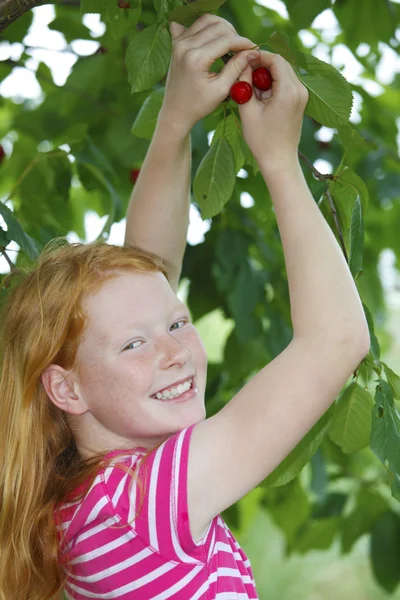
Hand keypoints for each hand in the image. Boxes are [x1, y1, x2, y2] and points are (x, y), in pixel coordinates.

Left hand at [157, 13, 258, 135]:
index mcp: (196, 59)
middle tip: (242, 49)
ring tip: (230, 43)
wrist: (175, 112)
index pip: (226, 40)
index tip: (254, 48)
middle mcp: (185, 46)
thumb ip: (236, 68)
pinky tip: (212, 38)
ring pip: (206, 20)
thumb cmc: (198, 105)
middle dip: (234, 35)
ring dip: (222, 28)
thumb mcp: (221, 90)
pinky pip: (192, 25)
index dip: (243, 42)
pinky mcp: (176, 43)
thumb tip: (252, 52)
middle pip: (217, 26)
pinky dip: (205, 27)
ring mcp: (179, 42)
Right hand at [238, 52, 308, 169]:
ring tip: (252, 87)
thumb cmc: (262, 140)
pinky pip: (286, 83)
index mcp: (288, 91)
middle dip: (263, 64)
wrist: (279, 160)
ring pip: (284, 72)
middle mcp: (300, 90)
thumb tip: (242, 64)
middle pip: (282, 63)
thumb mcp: (248, 110)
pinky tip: (261, 96)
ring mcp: (302, 95)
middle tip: (246, 71)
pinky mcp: (300, 101)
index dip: (259, 55)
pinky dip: (273, 83)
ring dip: (268, 74)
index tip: (245, 58)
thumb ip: (245, 83)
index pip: (276, 60)